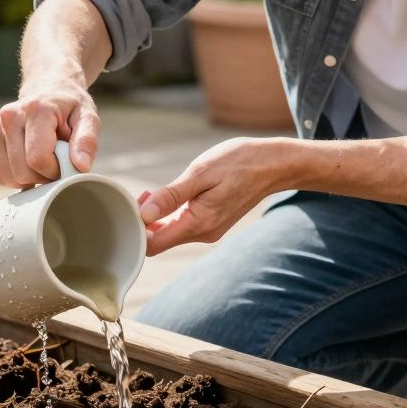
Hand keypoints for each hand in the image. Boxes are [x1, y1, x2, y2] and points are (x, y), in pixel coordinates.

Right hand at [0, 79, 100, 187]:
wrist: (48, 89)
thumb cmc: (70, 107)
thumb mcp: (89, 117)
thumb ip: (87, 140)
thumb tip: (81, 166)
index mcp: (36, 109)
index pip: (37, 159)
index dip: (55, 171)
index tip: (66, 163)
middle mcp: (10, 116)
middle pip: (21, 171)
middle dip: (43, 176)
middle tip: (57, 162)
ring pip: (10, 177)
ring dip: (31, 178)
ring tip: (44, 158)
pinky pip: (1, 175)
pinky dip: (18, 176)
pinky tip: (29, 161)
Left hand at [138, 137, 287, 255]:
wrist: (274, 165)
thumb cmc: (239, 162)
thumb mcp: (201, 172)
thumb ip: (171, 195)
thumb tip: (144, 213)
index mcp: (199, 224)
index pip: (153, 245)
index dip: (135, 229)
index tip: (132, 205)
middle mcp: (203, 234)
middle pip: (158, 242)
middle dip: (142, 223)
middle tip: (140, 195)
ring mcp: (208, 231)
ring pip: (169, 235)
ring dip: (155, 219)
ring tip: (151, 194)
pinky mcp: (211, 224)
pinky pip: (181, 227)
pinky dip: (168, 216)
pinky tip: (166, 197)